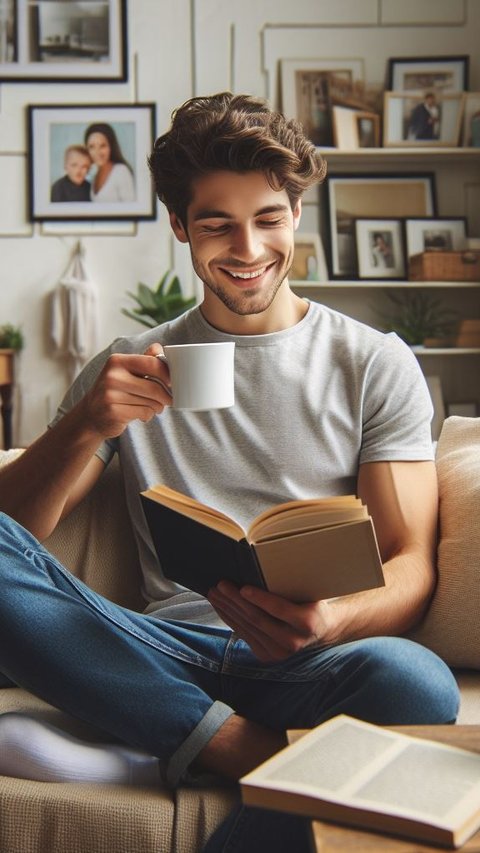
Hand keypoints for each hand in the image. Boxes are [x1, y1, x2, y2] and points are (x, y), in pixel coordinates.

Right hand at [79, 344, 171, 438]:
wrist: (92, 414)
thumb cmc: (115, 390)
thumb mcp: (125, 371)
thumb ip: (144, 359)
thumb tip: (160, 348)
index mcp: (117, 361)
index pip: (152, 363)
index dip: (168, 374)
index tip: (172, 382)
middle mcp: (112, 376)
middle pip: (155, 387)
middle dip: (166, 396)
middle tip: (168, 400)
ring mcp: (111, 394)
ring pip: (151, 402)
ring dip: (157, 407)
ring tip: (153, 407)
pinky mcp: (113, 412)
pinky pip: (145, 413)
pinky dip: (148, 415)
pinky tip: (142, 414)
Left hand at [208, 581, 331, 661]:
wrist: (320, 629)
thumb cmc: (311, 601)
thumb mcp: (308, 591)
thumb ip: (288, 584)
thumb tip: (258, 566)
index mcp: (307, 622)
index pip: (279, 609)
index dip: (260, 598)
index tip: (243, 587)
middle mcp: (293, 641)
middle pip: (258, 618)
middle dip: (236, 601)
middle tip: (220, 585)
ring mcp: (279, 653)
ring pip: (248, 627)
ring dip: (228, 609)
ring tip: (214, 593)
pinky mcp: (266, 656)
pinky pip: (244, 635)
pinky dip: (230, 619)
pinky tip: (221, 607)